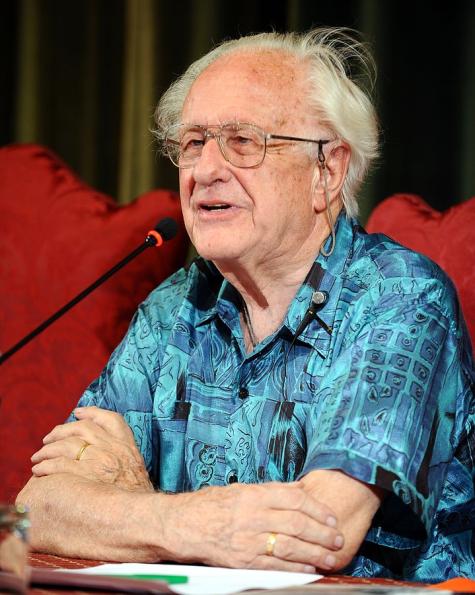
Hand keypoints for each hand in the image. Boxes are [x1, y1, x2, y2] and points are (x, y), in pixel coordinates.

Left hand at [31, 406, 153, 492]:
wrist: (142, 516)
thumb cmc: (139, 498)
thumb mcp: (137, 470)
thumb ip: (122, 458)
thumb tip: (102, 457)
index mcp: (127, 446)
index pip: (111, 419)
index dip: (92, 412)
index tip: (78, 413)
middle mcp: (113, 449)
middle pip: (83, 428)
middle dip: (61, 431)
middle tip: (48, 439)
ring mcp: (100, 461)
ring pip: (67, 444)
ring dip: (48, 449)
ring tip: (38, 457)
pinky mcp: (86, 476)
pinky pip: (59, 465)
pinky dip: (46, 465)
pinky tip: (39, 471)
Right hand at [156, 481, 343, 572]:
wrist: (183, 525)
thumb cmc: (212, 504)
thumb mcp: (242, 489)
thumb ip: (271, 491)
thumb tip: (299, 490)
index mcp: (254, 494)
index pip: (295, 499)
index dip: (318, 508)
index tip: (331, 517)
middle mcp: (253, 516)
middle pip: (297, 523)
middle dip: (322, 532)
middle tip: (338, 538)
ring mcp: (248, 540)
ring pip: (290, 546)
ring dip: (315, 553)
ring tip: (331, 557)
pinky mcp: (242, 561)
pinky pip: (275, 567)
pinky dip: (296, 569)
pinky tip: (309, 569)